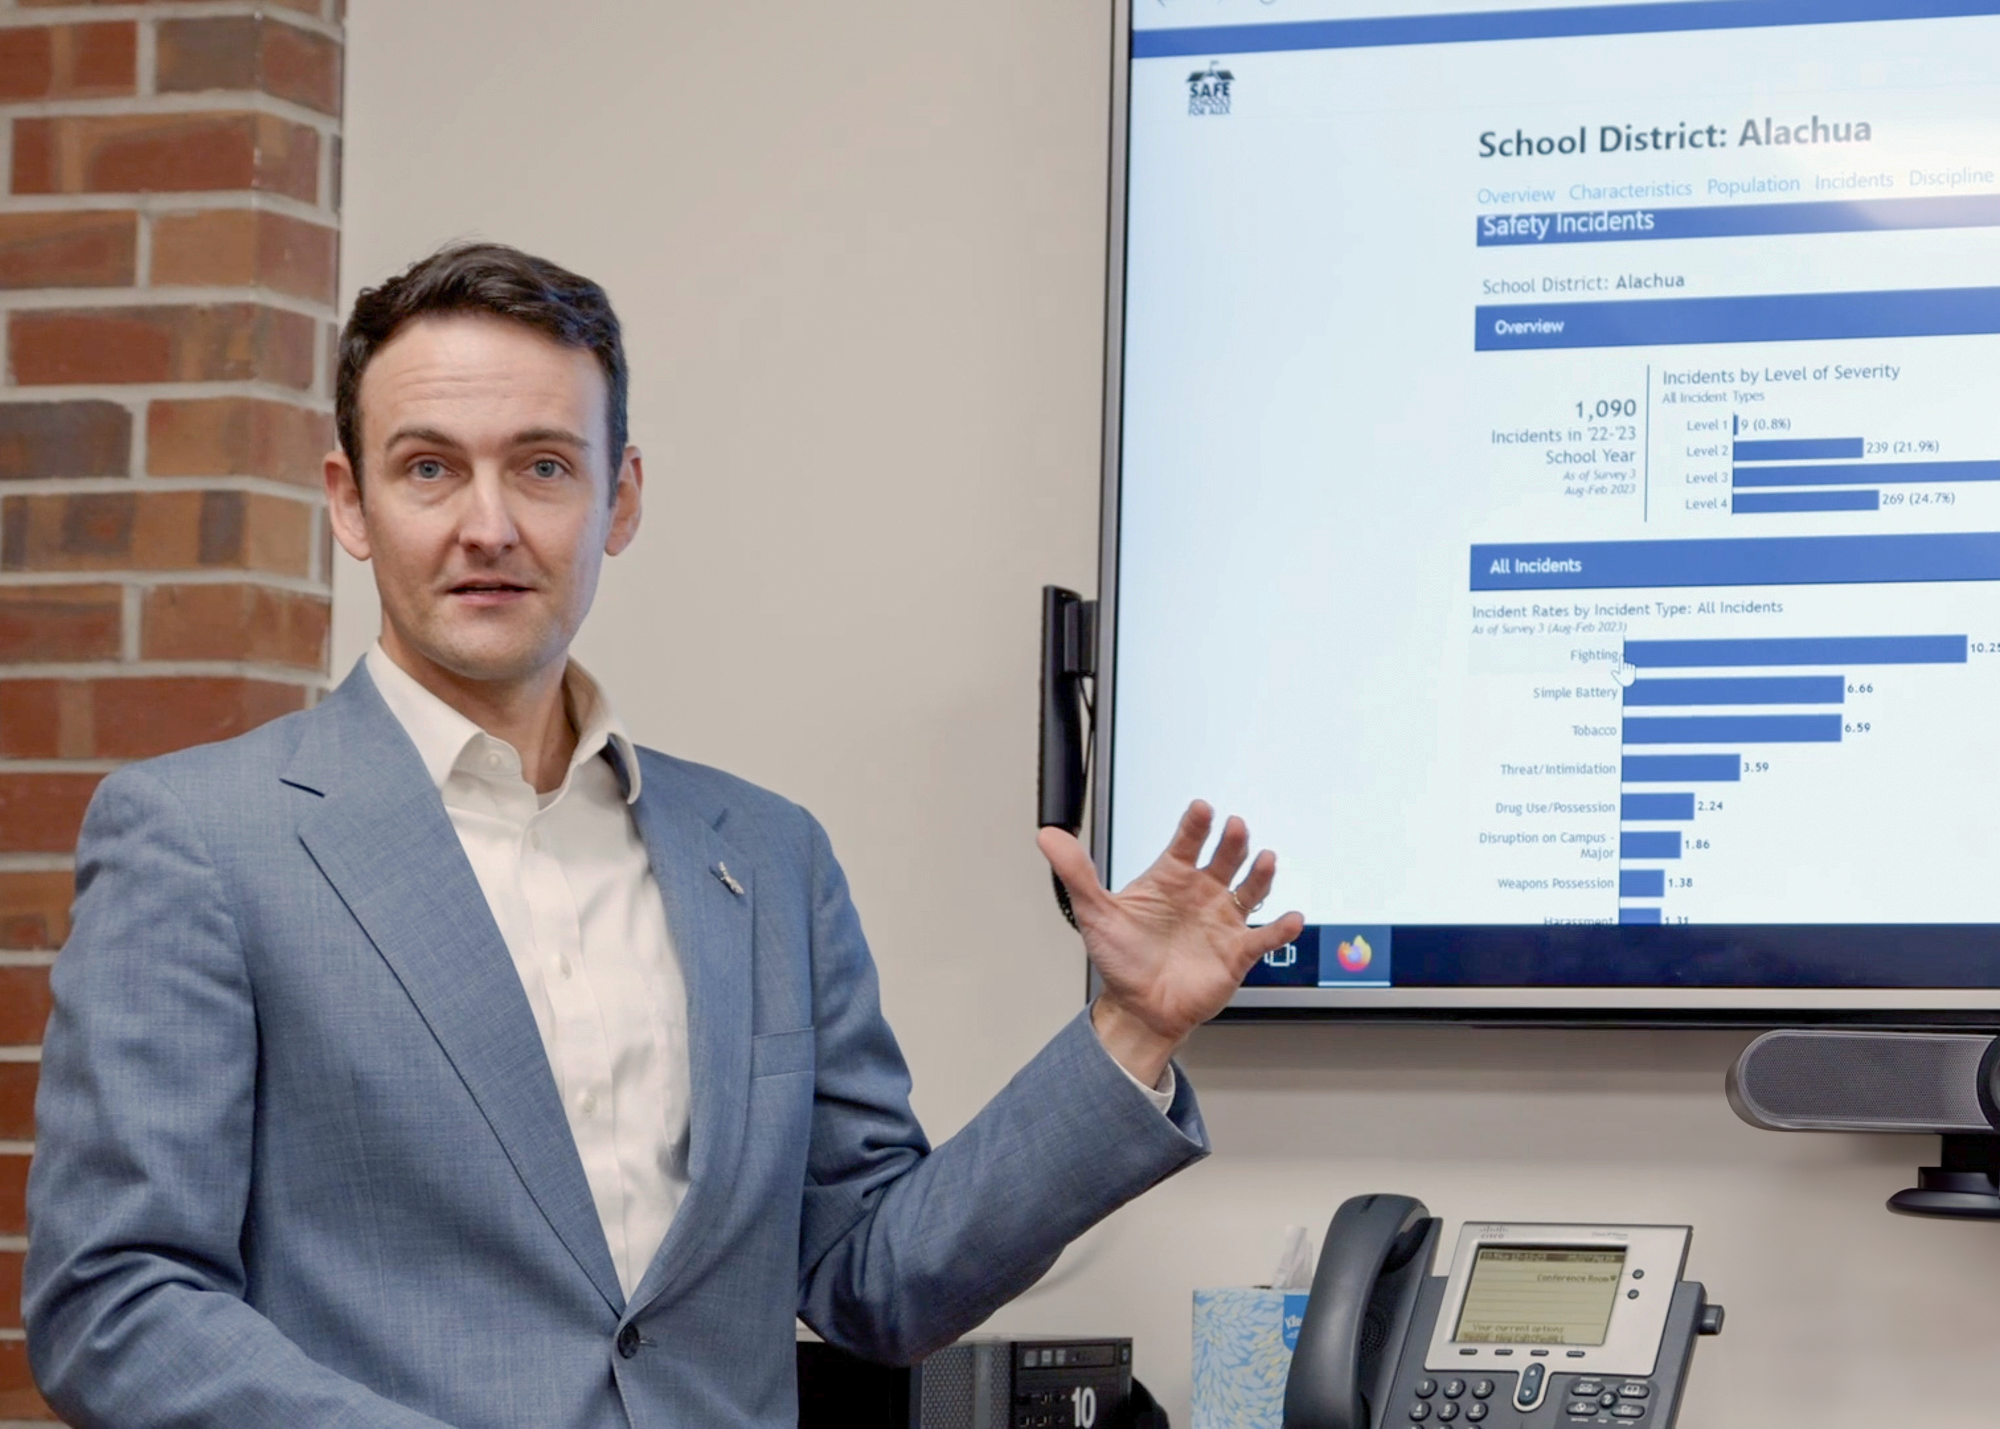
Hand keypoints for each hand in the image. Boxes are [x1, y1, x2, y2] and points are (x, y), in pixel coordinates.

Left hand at [1037, 801, 1304, 1088]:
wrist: (1139, 1008)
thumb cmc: (1120, 959)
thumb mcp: (1095, 913)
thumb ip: (1077, 873)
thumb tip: (1048, 835)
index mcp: (1170, 878)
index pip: (1186, 842)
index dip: (1195, 825)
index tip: (1201, 809)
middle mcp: (1200, 893)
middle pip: (1223, 858)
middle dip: (1230, 842)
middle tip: (1234, 827)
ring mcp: (1221, 920)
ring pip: (1249, 890)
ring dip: (1259, 874)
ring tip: (1264, 859)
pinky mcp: (1236, 952)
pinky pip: (1265, 937)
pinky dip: (1281, 928)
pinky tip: (1291, 919)